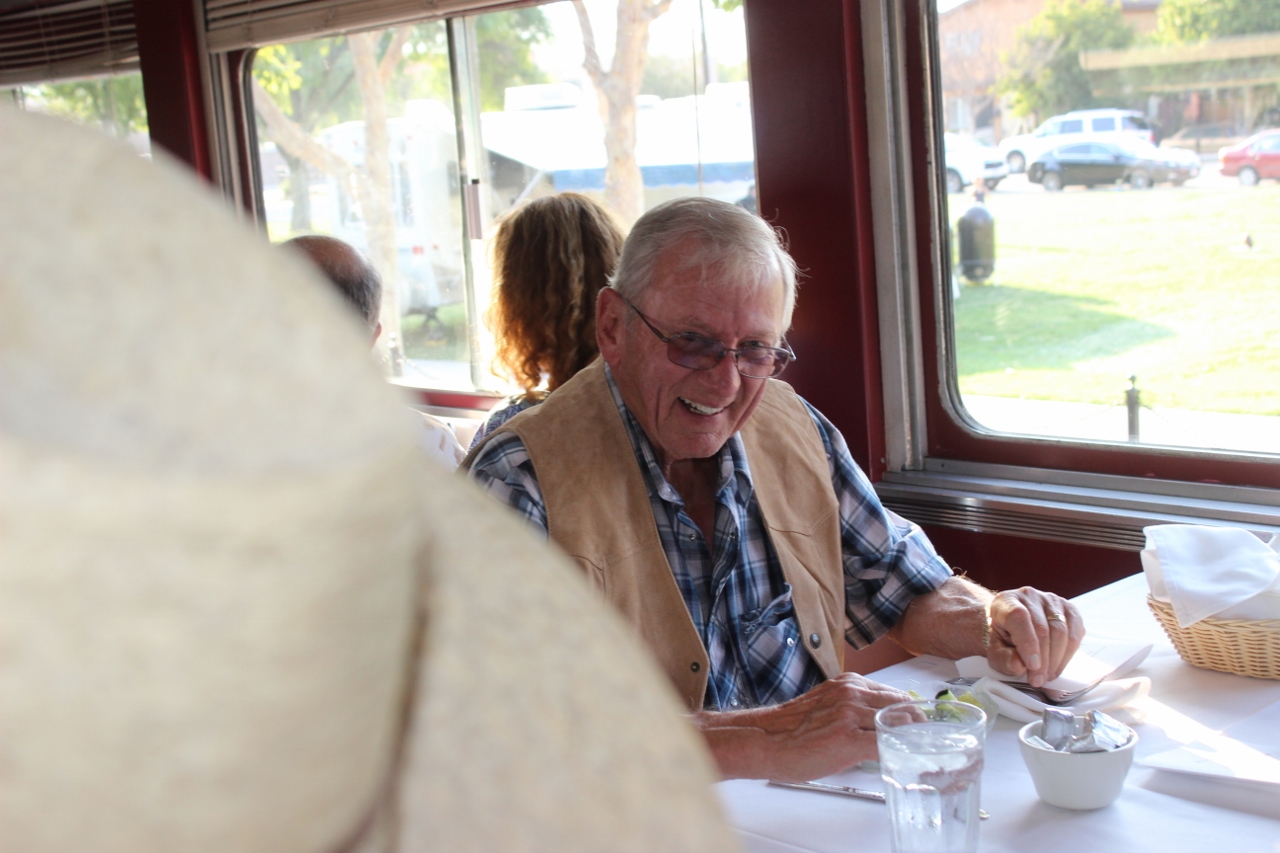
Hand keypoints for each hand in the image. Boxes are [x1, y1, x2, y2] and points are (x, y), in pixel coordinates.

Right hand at [695, 674, 910, 780]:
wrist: (766, 740)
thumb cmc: (791, 729)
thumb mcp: (827, 706)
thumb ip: (854, 708)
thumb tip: (879, 724)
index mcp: (848, 683)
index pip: (895, 694)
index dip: (910, 713)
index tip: (918, 727)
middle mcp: (852, 693)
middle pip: (904, 706)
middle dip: (918, 726)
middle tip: (923, 744)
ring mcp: (850, 714)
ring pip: (899, 724)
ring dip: (911, 740)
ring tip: (917, 754)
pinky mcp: (847, 738)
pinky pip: (886, 744)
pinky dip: (899, 753)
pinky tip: (901, 760)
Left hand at [986, 587, 1083, 686]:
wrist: (1011, 626)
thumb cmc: (1001, 638)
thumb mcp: (993, 650)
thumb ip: (1002, 658)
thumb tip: (1019, 666)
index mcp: (1006, 601)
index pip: (1019, 617)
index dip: (1028, 644)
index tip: (1032, 668)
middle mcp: (1029, 595)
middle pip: (1043, 628)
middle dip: (1043, 660)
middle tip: (1038, 680)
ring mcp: (1051, 600)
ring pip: (1061, 631)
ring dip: (1056, 660)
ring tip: (1047, 676)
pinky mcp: (1068, 609)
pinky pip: (1075, 633)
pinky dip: (1068, 654)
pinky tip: (1057, 666)